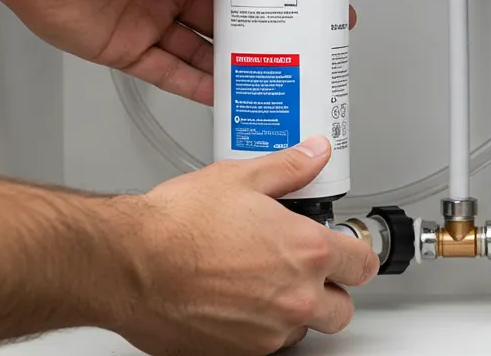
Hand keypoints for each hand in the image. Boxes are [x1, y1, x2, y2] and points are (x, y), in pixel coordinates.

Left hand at [0, 0, 357, 104]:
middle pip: (230, 12)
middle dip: (269, 28)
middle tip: (306, 39)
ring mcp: (151, 17)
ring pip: (205, 47)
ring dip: (237, 61)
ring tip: (276, 75)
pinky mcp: (129, 49)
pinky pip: (172, 73)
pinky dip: (199, 87)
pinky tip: (225, 95)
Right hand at [115, 137, 378, 355]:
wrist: (128, 264)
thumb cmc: (176, 226)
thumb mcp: (239, 178)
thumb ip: (289, 168)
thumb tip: (313, 154)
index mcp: (307, 252)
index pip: (363, 263)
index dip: (354, 252)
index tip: (343, 247)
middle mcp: (295, 298)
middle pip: (341, 309)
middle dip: (330, 290)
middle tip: (304, 269)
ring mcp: (267, 332)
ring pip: (303, 329)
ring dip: (293, 310)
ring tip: (262, 282)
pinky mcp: (237, 353)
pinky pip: (266, 345)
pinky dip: (260, 328)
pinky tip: (237, 301)